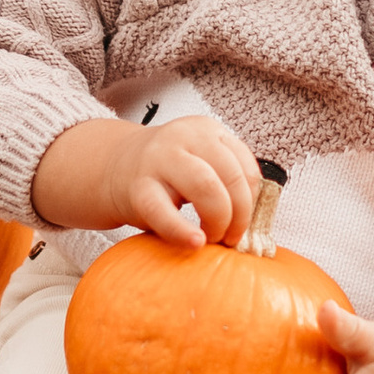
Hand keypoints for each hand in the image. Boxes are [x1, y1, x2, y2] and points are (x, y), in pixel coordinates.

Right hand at [31, 109, 262, 246]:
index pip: (247, 166)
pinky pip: (165, 212)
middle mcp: (186, 138)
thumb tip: (259, 226)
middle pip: (232, 176)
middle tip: (231, 237)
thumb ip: (228, 181)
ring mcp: (160, 159)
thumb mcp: (201, 163)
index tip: (245, 224)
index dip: (252, 202)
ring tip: (212, 238)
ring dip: (219, 220)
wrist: (114, 168)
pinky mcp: (139, 187)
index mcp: (208, 131)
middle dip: (240, 214)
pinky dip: (184, 231)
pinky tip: (194, 243)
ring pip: (207, 187)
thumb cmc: (168, 175)